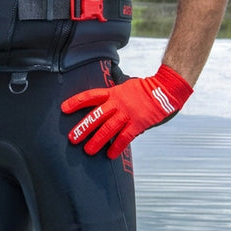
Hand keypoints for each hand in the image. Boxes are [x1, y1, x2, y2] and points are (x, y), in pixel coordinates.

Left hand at [61, 64, 192, 158]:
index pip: (91, 96)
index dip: (76, 102)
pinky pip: (125, 137)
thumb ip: (116, 84)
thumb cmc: (146, 87)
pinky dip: (117, 147)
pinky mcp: (138, 123)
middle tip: (72, 138)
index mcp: (114, 93)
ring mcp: (128, 114)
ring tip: (88, 151)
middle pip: (96, 116)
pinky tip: (111, 155)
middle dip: (83, 128)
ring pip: (108, 129)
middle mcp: (118, 103)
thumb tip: (109, 76)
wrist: (165, 89)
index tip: (64, 109)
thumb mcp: (127, 82)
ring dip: (97, 141)